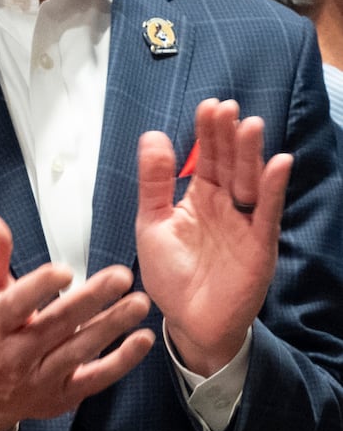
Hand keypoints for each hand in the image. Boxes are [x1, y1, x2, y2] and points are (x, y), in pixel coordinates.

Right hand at [0, 208, 154, 430]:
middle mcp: (16, 353)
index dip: (38, 288)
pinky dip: (121, 361)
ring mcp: (40, 377)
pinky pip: (94, 378)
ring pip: (79, 350)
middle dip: (90, 301)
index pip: (14, 305)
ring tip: (139, 303)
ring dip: (111, 326)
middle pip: (55, 325)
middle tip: (121, 277)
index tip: (64, 271)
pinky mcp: (62, 394)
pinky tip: (142, 339)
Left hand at [136, 98, 292, 376]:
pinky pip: (266, 212)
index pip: (205, 159)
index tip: (207, 107)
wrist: (190, 322)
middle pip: (228, 164)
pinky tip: (278, 163)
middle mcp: (224, 205)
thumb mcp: (152, 226)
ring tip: (250, 125)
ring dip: (250, 155)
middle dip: (227, 137)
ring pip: (249, 182)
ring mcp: (244, 223)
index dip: (207, 134)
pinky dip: (271, 189)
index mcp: (198, 199)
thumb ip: (153, 184)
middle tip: (225, 108)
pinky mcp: (259, 244)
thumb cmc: (172, 276)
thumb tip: (152, 136)